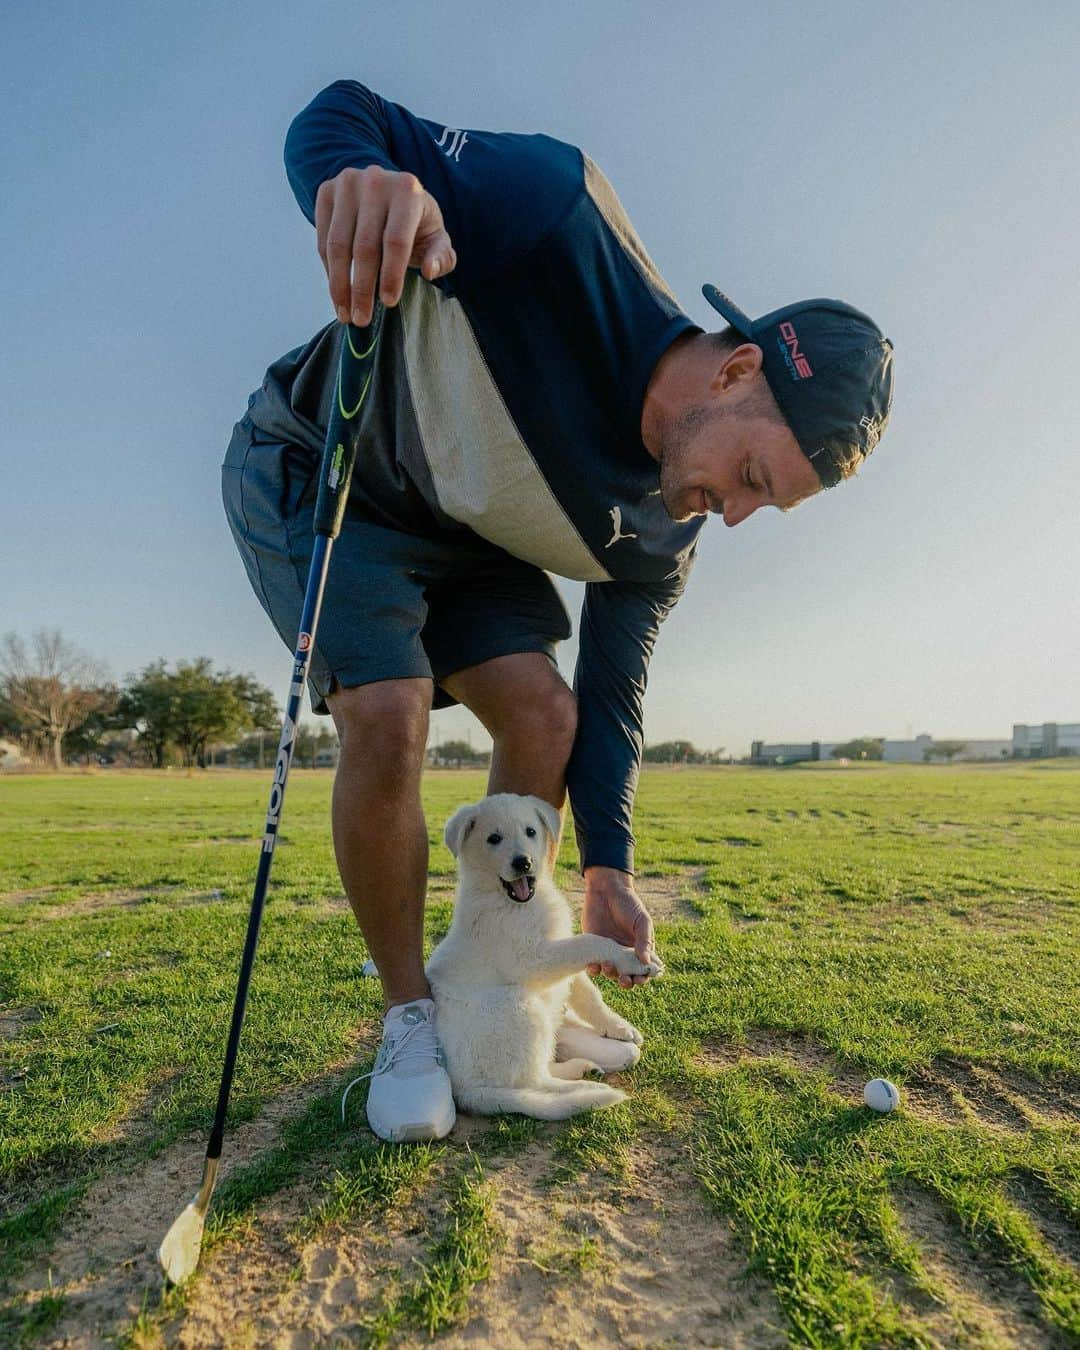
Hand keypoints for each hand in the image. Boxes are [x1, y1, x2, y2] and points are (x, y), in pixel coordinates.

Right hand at [315, 165, 456, 326]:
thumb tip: (430, 271)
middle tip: (362, 319)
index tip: (388, 304)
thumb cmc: (415, 222)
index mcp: (407, 190)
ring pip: (338, 245)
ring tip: (345, 313)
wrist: (386, 190)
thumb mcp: (436, 237)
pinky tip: (338, 292)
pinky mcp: (326, 191)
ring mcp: (347, 184)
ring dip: (339, 285)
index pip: (396, 240)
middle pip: (364, 246)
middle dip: (362, 289)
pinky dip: (329, 270)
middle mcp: (375, 181)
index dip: (391, 275)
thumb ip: (441, 256)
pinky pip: (323, 239)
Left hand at [582, 867, 661, 989]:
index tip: (639, 979)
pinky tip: (593, 966)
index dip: (642, 978)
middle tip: (623, 979)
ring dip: (610, 974)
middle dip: (626, 981)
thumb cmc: (628, 904)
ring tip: (607, 966)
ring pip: (610, 973)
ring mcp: (609, 952)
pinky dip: (594, 969)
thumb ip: (644, 941)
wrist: (606, 891)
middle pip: (627, 976)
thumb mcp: (641, 920)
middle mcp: (625, 954)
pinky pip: (594, 964)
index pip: (643, 970)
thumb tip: (646, 962)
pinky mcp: (594, 948)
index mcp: (640, 949)